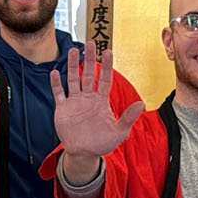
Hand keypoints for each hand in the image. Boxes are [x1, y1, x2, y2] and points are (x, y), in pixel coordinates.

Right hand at [51, 45, 143, 181]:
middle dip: (89, 59)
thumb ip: (128, 117)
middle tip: (90, 43)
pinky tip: (55, 72)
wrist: (84, 153)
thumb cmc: (102, 143)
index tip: (108, 51)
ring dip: (73, 66)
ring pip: (73, 80)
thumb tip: (142, 104)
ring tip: (73, 51)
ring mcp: (74, 102)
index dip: (106, 66)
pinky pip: (59, 93)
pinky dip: (56, 84)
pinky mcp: (63, 109)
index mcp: (101, 101)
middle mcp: (88, 98)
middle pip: (88, 75)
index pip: (105, 80)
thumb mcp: (119, 132)